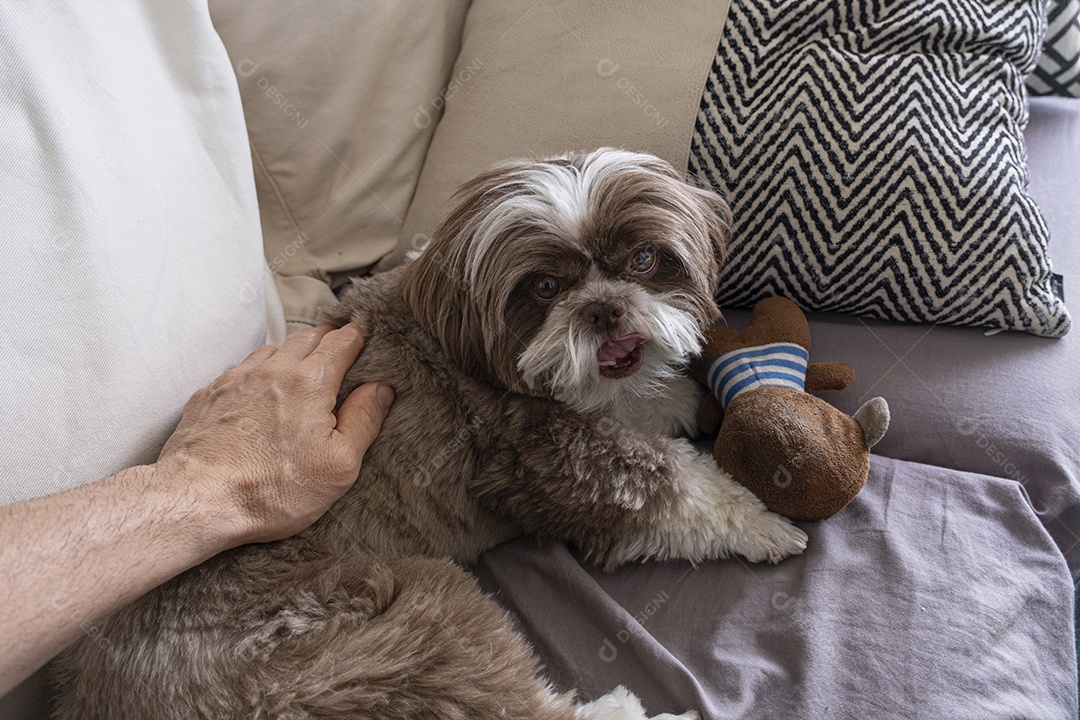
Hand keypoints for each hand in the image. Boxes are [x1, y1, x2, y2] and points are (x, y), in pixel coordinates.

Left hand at [156, 323, 392, 545]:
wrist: (196, 500)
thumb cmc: (272, 489)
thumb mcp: (339, 464)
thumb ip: (364, 420)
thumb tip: (381, 388)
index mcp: (310, 382)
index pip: (342, 341)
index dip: (358, 335)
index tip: (366, 337)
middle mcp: (273, 369)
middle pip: (308, 337)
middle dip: (328, 338)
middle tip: (340, 347)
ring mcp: (236, 379)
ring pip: (273, 350)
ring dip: (292, 354)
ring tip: (301, 371)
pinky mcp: (209, 395)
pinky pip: (241, 371)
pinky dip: (258, 374)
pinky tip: (260, 395)